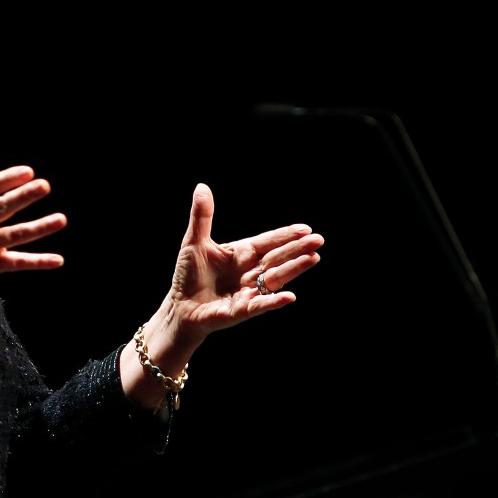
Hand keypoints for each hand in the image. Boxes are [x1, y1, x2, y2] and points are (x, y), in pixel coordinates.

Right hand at [0, 161, 66, 301]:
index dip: (8, 179)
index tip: (28, 172)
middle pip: (2, 207)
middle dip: (24, 195)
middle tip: (44, 185)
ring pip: (15, 235)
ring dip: (39, 227)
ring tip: (61, 219)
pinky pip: (18, 262)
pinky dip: (38, 261)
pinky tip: (58, 259)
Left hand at [160, 182, 324, 343]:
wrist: (179, 306)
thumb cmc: (188, 274)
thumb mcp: (194, 242)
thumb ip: (202, 216)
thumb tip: (202, 187)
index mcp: (241, 253)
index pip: (267, 242)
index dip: (285, 235)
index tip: (306, 229)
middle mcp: (249, 272)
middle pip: (277, 258)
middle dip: (297, 249)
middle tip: (319, 240)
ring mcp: (248, 291)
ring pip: (275, 278)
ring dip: (294, 269)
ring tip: (313, 258)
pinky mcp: (241, 310)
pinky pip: (260, 305)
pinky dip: (274, 301)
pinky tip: (290, 296)